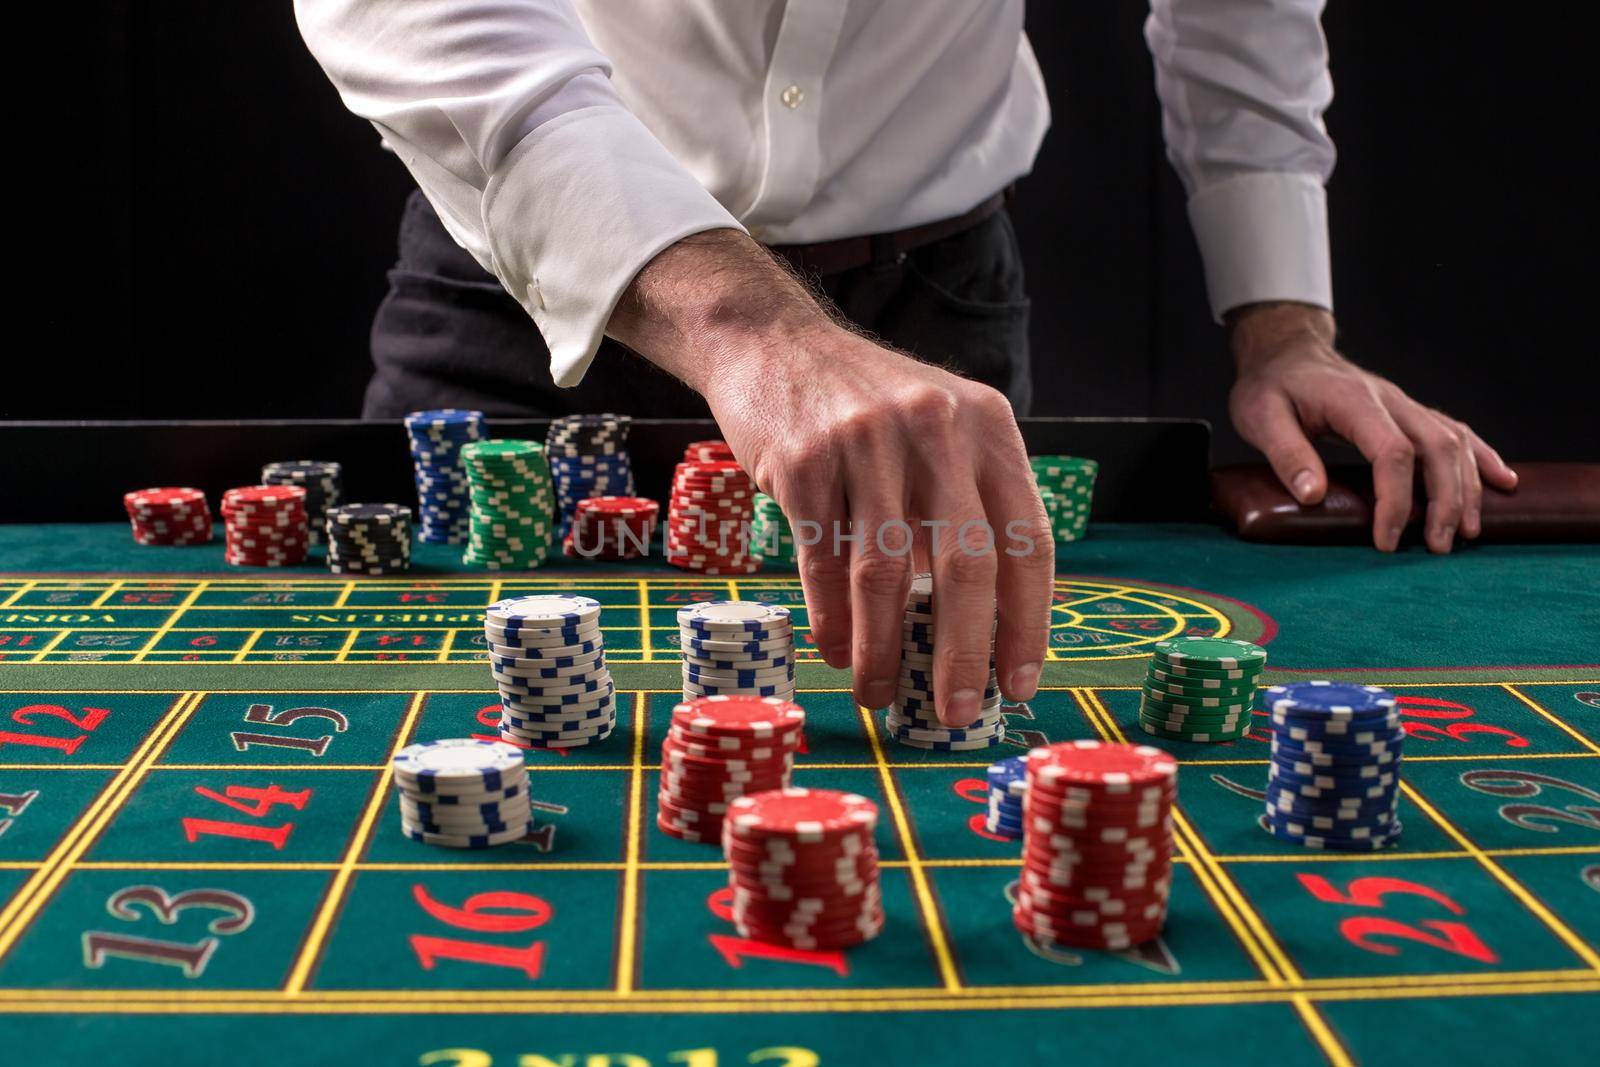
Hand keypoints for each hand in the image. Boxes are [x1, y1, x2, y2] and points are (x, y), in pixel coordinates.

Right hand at [610, 229, 1053, 723]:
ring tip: (879, 695)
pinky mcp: (803, 460)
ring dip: (884, 650)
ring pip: (885, 574)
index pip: (1028, 540)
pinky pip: (823, 561)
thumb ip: (966, 506)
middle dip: (963, 653)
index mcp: (987, 427)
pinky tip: (838, 653)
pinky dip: (832, 620)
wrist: (771, 342)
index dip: (1027, 622)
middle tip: (954, 713)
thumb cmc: (864, 405)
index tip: (1019, 683)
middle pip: (966, 566)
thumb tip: (980, 630)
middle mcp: (936, 430)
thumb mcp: (937, 431)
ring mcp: (866, 442)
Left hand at [1227, 302, 1516, 552]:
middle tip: (1440, 547)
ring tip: (1468, 532)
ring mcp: (1405, 405)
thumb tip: (1313, 496)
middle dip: (1445, 501)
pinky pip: (1456, 432)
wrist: (1286, 353)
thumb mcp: (1259, 417)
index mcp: (1354, 402)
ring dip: (1467, 487)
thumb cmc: (1270, 386)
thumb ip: (1286, 453)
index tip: (1387, 540)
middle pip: (1437, 448)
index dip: (1395, 500)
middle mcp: (1390, 401)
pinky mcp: (1410, 412)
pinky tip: (1502, 482)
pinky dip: (1481, 458)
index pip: (1392, 452)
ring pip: (1454, 442)